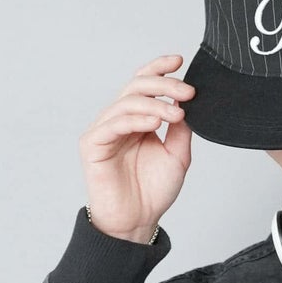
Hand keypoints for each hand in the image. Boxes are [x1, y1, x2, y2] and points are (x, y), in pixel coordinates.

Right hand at [78, 54, 195, 241]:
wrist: (138, 221)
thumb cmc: (153, 192)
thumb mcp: (177, 156)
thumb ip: (180, 129)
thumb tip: (187, 102)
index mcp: (137, 119)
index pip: (145, 84)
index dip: (160, 69)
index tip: (180, 61)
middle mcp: (119, 120)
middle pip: (137, 87)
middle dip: (164, 86)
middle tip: (188, 92)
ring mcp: (104, 130)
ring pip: (127, 103)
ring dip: (155, 105)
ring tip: (177, 115)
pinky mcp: (93, 144)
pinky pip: (113, 124)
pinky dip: (135, 120)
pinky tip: (154, 123)